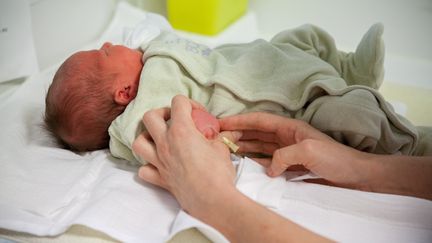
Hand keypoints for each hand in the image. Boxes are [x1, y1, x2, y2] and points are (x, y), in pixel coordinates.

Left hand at [132, 95, 240, 213]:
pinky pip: (143, 170)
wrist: (212, 200)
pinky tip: (159, 164)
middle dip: (162, 114)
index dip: (190, 104)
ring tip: (160, 139)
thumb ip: (223, 137)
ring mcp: (159, 162)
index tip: (199, 114)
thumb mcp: (223, 149)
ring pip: (139, 142)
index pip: (178, 103)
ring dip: (147, 137)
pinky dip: (148, 165)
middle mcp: (165, 144)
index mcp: (181, 131)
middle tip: (175, 120)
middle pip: (150, 117)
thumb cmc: (218, 173)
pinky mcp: (160, 179)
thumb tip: (232, 132)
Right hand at [220, 112, 370, 189]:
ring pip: (260, 146)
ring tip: (227, 149)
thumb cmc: (336, 158)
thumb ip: (283, 155)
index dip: (240, 120)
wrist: (356, 175)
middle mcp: (286, 137)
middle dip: (238, 133)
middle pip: (256, 132)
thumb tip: (267, 167)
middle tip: (219, 138)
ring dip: (244, 146)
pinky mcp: (291, 165)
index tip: (222, 122)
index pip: (259, 120)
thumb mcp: (308, 151)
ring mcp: (288, 151)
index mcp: (290, 127)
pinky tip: (246, 164)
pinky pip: (268, 160)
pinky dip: (255, 161)